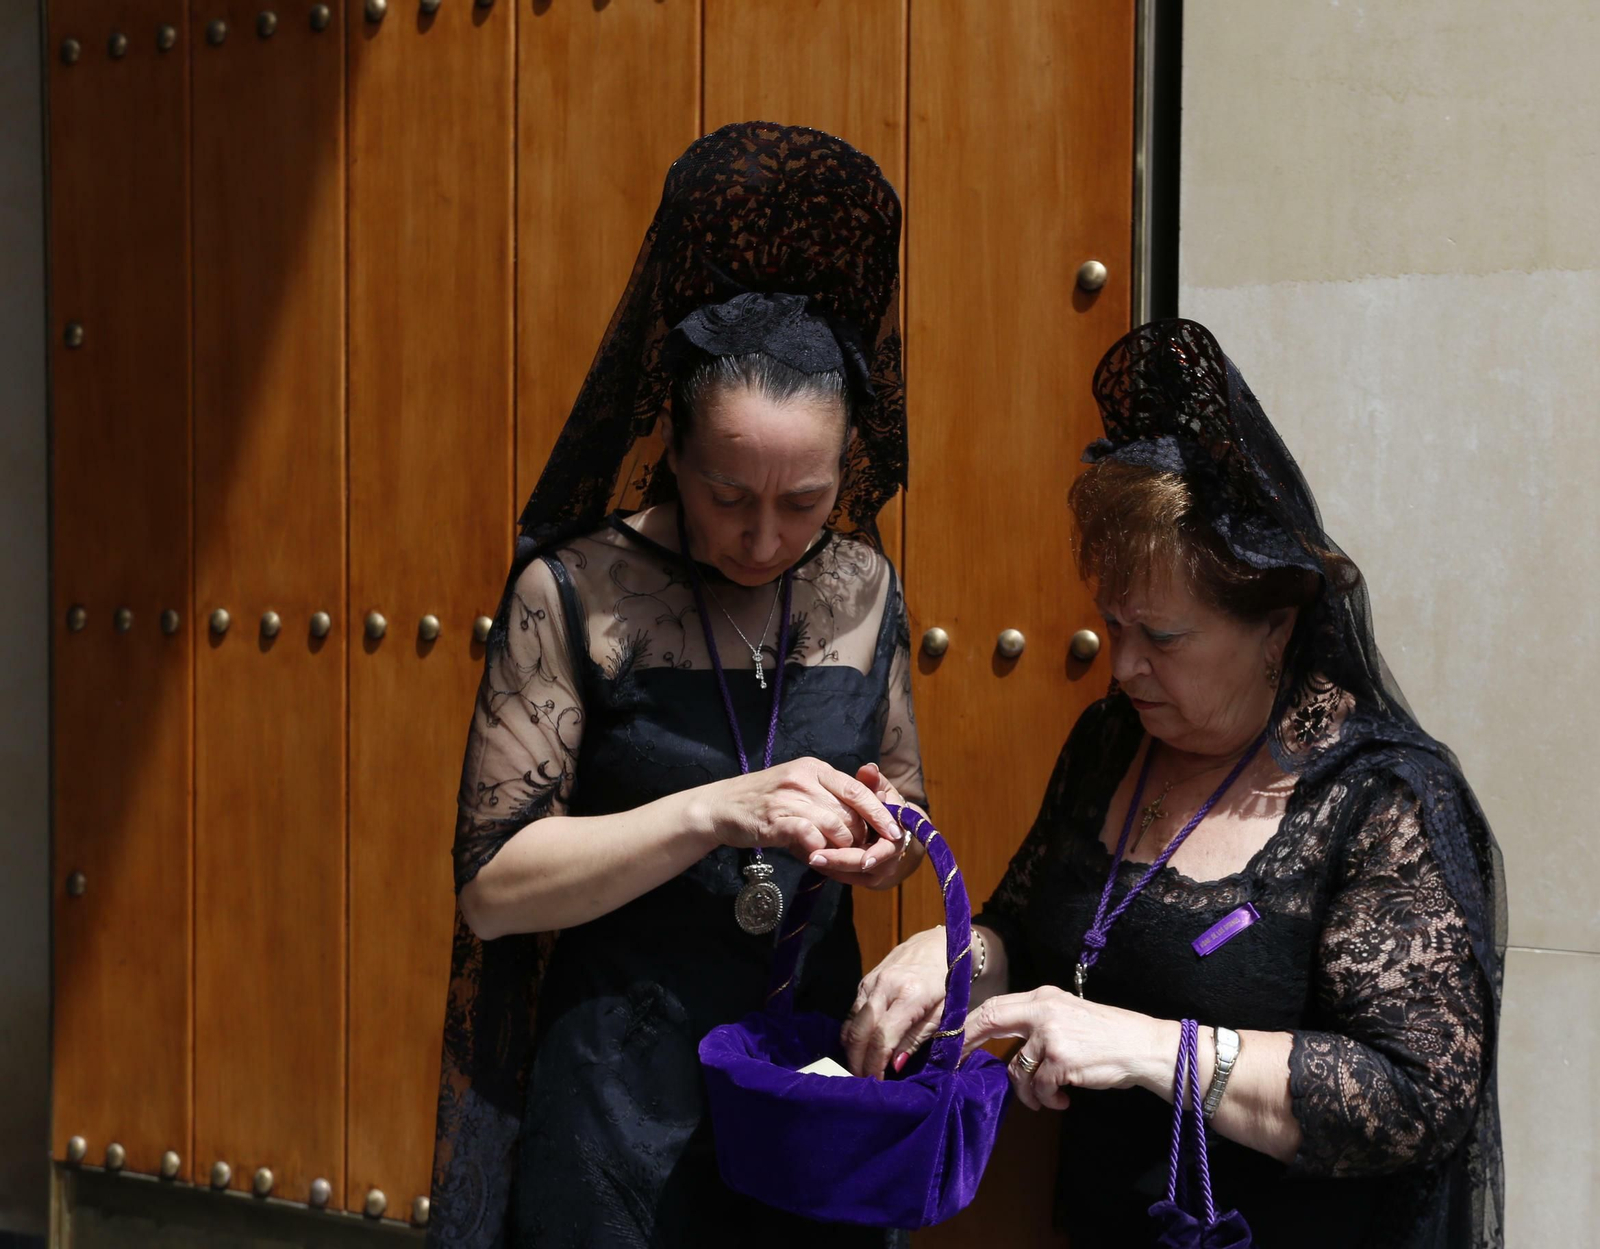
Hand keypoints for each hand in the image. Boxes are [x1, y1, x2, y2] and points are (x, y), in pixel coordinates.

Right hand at [707, 757, 901, 862]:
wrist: (720, 806)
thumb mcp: (797, 788)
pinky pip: (810, 836)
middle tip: (861, 854)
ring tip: (835, 857)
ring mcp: (789, 797)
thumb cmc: (763, 801)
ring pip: (835, 826)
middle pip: (849, 812)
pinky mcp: (775, 819)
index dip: (879, 811)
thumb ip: (826, 799)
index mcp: (814, 768)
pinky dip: (818, 850)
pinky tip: (814, 856)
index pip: (857, 788)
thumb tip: (862, 822)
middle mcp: (804, 778)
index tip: (894, 831)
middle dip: (860, 837)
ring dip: (841, 847)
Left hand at [806, 762, 920, 886]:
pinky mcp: (861, 878)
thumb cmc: (882, 804)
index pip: (890, 846)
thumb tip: (869, 769)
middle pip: (867, 866)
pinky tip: (808, 857)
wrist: (887, 829)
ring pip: (853, 874)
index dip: (876, 851)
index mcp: (898, 834)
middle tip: (814, 856)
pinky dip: (828, 868)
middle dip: (842, 861)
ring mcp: (876, 871)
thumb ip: (873, 781)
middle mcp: (891, 858)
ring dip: (831, 866)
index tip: (856, 849)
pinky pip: (844, 876)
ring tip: (807, 856)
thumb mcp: (879, 789)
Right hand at [840, 925, 947, 1077]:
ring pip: (851, 1022)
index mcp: (909, 994)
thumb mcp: (943, 1014)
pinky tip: (859, 1048)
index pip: (883, 1037)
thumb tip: (895, 1066)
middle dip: (858, 1061)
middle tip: (863, 1082)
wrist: (938, 945)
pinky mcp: (864, 981)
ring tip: (860, 1069)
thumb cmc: (947, 983)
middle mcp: (884, 986)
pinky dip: (852, 1033)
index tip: (878, 1083)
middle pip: (860, 1031)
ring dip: (852, 1050)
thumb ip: (917, 1039)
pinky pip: (851, 1012)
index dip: (876, 1064)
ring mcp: (870, 982)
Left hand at [961, 986, 1163, 1110]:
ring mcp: (1051, 1035)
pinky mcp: (1061, 1060)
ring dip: (1028, 1091)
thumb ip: (1036, 1021)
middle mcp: (1043, 1010)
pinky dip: (1047, 1099)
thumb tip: (1002, 1039)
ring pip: (1017, 1068)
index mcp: (1043, 997)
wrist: (1142, 1047)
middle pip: (991, 1020)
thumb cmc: (1106, 1035)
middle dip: (967, 1043)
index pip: (995, 1005)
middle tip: (955, 1064)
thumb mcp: (1068, 1014)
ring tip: (1046, 1098)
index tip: (952, 1040)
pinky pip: (1038, 1088)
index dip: (969, 1022)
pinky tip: (1061, 1100)